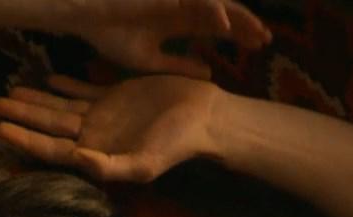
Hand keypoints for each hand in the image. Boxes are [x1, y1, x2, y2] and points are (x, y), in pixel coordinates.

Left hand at [0, 74, 225, 182]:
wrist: (204, 118)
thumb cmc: (176, 144)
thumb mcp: (144, 163)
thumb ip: (110, 167)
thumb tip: (78, 160)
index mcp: (95, 155)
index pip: (51, 149)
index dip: (25, 139)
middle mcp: (93, 137)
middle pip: (48, 127)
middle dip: (21, 117)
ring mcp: (102, 116)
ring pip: (59, 108)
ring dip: (35, 100)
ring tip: (8, 92)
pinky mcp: (114, 97)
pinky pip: (81, 91)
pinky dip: (63, 85)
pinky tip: (46, 78)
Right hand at [65, 0, 270, 78]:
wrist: (86, 18)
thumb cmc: (111, 36)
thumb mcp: (151, 60)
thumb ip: (179, 66)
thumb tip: (209, 74)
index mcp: (180, 21)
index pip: (217, 27)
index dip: (239, 35)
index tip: (258, 47)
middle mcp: (183, 7)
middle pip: (224, 15)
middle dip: (246, 27)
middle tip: (266, 41)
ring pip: (217, 6)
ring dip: (238, 20)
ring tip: (257, 35)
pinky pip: (196, 1)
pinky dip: (212, 11)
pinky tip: (225, 28)